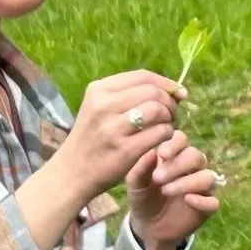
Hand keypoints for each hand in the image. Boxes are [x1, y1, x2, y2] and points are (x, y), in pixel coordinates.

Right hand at [15, 70, 182, 249]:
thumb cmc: (91, 139)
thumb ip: (127, 96)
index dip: (166, 82)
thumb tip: (170, 89)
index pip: (142, 76)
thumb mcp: (98, 108)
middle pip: (152, 91)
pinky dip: (167, 134)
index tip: (178, 92)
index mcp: (98, 90)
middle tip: (173, 114)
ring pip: (157, 110)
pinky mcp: (124, 150)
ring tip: (167, 126)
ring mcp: (113, 128)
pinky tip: (163, 140)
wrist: (72, 173)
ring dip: (170, 118)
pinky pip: (159, 133)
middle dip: (170, 102)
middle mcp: (104, 105)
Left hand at [125, 128, 219, 249]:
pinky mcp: (206, 208)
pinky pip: (213, 202)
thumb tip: (152, 152)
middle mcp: (191, 168)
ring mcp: (201, 188)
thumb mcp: (135, 184)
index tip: (162, 154)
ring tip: (166, 190)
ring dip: (187, 182)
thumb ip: (141, 167)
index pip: (182, 140)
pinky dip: (203, 200)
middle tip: (158, 178)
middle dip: (178, 165)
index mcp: (174, 156)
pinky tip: (188, 200)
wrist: (147, 226)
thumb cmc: (142, 197)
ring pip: (207, 177)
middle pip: (196, 156)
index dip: (175, 144)